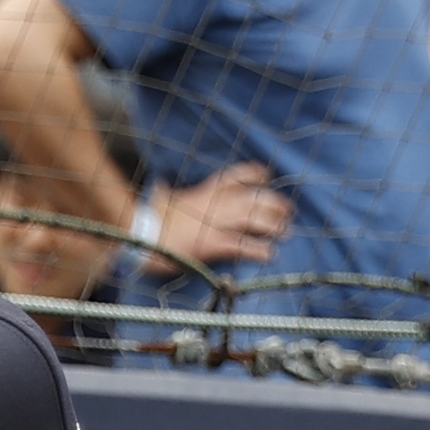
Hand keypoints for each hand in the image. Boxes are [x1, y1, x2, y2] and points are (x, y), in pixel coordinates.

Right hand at [157, 158, 292, 269]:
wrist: (140, 235)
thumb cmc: (150, 222)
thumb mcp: (164, 202)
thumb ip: (170, 196)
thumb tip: (161, 189)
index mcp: (202, 193)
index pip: (234, 177)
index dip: (254, 175)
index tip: (267, 175)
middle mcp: (212, 204)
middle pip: (251, 197)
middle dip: (273, 203)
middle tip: (289, 210)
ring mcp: (212, 223)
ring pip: (251, 218)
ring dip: (272, 225)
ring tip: (286, 232)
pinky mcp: (210, 243)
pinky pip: (240, 245)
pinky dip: (257, 250)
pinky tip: (269, 255)